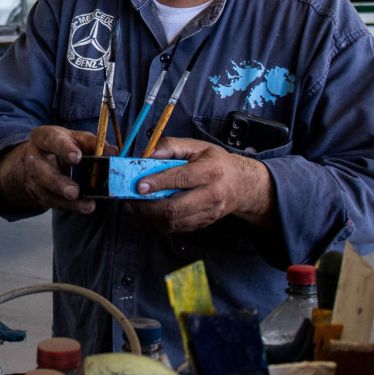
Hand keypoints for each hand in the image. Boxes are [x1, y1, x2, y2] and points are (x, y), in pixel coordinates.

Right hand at [0, 125, 109, 214]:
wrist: (39, 158)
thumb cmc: (62, 145)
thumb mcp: (75, 139)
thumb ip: (94, 144)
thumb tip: (114, 152)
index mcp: (43, 137)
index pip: (52, 141)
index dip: (64, 149)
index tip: (77, 158)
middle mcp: (34, 157)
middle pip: (42, 171)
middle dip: (58, 183)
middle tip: (75, 192)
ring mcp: (33, 178)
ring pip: (46, 192)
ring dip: (66, 201)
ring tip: (86, 206)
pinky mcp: (37, 193)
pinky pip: (52, 202)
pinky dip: (69, 206)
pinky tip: (83, 207)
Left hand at [130, 137, 274, 231]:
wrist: (241, 185)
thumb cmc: (216, 162)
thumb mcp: (197, 146)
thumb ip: (172, 146)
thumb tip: (150, 154)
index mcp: (210, 171)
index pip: (181, 179)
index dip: (158, 183)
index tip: (139, 185)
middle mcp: (211, 195)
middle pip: (176, 208)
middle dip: (149, 207)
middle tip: (131, 201)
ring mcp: (208, 213)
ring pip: (174, 222)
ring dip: (151, 217)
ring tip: (136, 208)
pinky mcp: (203, 224)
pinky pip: (177, 228)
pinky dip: (159, 223)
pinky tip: (150, 214)